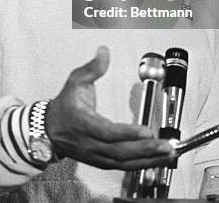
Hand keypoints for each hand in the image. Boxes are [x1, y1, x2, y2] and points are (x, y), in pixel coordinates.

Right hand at [45, 46, 174, 169]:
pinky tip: (156, 159)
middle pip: (119, 151)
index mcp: (82, 122)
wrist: (50, 129)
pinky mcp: (102, 161)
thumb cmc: (65, 105)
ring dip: (148, 159)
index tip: (146, 131)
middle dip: (145, 149)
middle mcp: (89, 143)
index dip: (127, 133)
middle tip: (165, 145)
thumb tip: (104, 52)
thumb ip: (92, 67)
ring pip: (123, 162)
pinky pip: (123, 166)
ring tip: (167, 152)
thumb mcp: (75, 80)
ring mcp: (96, 155)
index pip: (106, 132)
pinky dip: (141, 164)